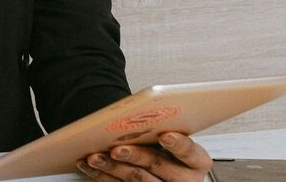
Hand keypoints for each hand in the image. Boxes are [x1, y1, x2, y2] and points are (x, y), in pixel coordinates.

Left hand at [77, 132, 212, 180]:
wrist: (167, 172)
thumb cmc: (169, 149)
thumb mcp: (175, 138)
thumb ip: (166, 128)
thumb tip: (143, 111)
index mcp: (196, 162)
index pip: (190, 153)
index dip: (178, 144)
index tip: (164, 135)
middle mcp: (184, 179)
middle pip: (159, 166)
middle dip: (136, 156)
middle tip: (118, 148)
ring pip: (137, 179)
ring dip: (112, 167)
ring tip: (95, 156)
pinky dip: (101, 175)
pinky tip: (89, 164)